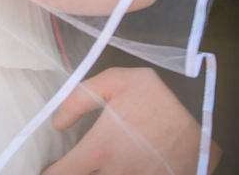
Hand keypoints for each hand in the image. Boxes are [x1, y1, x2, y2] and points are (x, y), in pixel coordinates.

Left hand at [42, 67, 221, 174]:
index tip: (45, 167)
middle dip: (72, 174)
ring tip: (91, 164)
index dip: (48, 173)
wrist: (201, 114)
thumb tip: (56, 122)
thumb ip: (78, 99)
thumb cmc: (156, 95)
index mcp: (100, 149)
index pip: (62, 174)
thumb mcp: (114, 81)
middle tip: (71, 163)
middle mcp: (115, 173)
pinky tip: (114, 165)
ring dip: (96, 174)